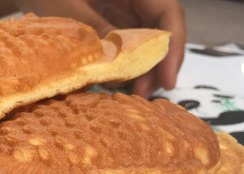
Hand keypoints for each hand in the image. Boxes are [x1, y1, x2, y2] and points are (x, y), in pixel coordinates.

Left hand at [14, 0, 185, 96]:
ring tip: (132, 92)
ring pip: (148, 37)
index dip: (173, 46)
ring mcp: (126, 5)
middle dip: (157, 63)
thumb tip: (121, 65)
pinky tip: (117, 79)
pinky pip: (130, 40)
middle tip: (144, 93)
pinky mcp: (114, 17)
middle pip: (162, 29)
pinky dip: (126, 60)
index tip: (168, 79)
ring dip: (143, 66)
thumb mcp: (70, 8)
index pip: (169, 12)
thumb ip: (97, 31)